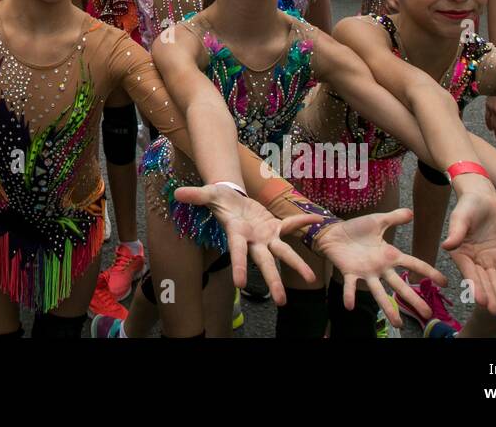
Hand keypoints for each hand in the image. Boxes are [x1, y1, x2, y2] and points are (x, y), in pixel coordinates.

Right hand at [173, 183, 317, 301]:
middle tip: (282, 301)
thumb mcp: (207, 195)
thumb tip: (177, 193)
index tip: (241, 285)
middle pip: (265, 262)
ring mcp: (265, 236)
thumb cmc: (218, 199)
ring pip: (283, 252)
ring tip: (311, 278)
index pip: (237, 253)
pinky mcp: (274, 227)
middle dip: (273, 281)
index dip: (239, 267)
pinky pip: (291, 225)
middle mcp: (253, 241)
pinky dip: (303, 221)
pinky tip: (317, 220)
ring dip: (296, 265)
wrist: (231, 198)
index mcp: (236, 235)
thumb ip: (195, 196)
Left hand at [314, 208, 448, 324]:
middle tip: (428, 315)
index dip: (429, 272)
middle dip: (414, 300)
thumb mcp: (378, 220)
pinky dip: (349, 295)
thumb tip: (412, 212)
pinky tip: (350, 306)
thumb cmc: (357, 228)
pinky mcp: (349, 272)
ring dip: (388, 308)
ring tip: (398, 324)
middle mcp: (381, 267)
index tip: (445, 283)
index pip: (414, 264)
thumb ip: (394, 217)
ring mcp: (366, 272)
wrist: (334, 231)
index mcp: (390, 255)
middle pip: (400, 285)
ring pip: (379, 293)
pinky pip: (350, 286)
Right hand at [442, 189, 495, 314]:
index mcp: (460, 254)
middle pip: (484, 281)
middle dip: (491, 296)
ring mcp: (489, 260)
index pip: (469, 273)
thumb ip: (456, 232)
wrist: (485, 198)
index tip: (481, 301)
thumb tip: (446, 245)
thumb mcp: (460, 217)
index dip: (475, 287)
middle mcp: (474, 261)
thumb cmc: (468, 206)